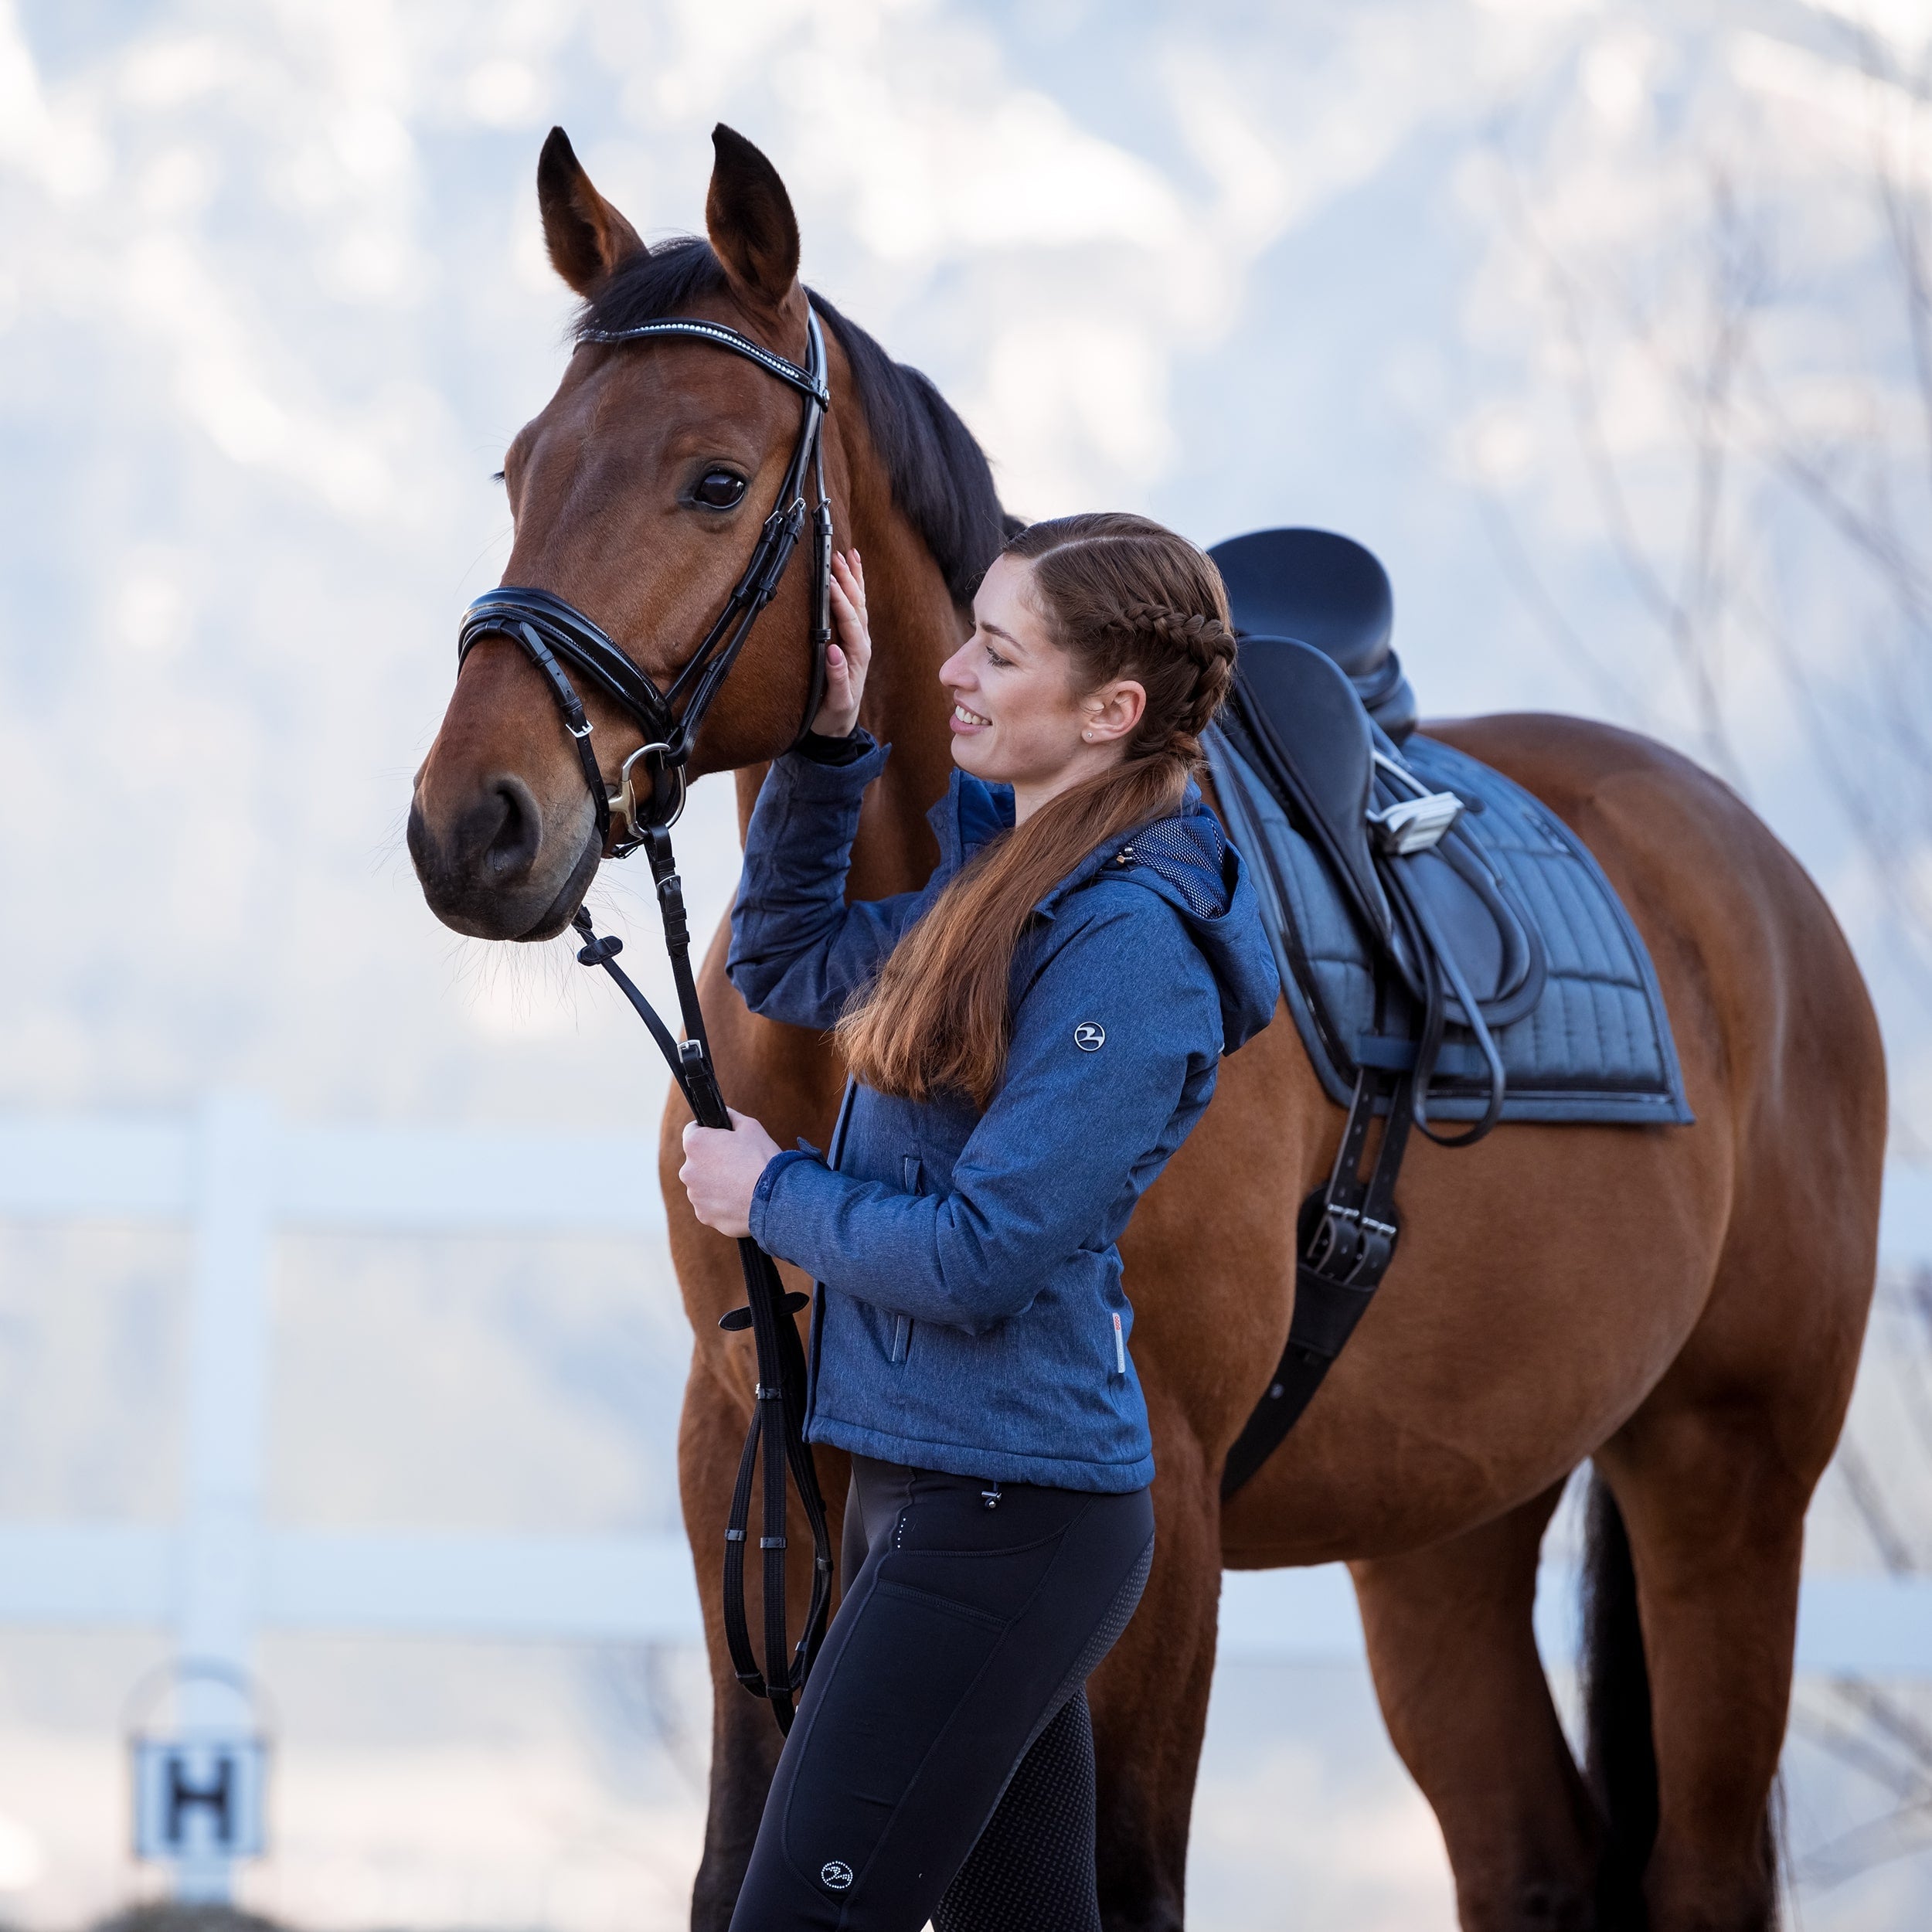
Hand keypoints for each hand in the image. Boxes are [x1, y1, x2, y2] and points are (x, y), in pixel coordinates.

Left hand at [679, 1108, 783, 1239]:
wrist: (776, 1199)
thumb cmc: (763, 1160)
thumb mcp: (751, 1127)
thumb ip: (730, 1117)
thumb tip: (723, 1114)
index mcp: (695, 1144)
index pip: (692, 1131)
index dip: (709, 1132)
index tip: (723, 1139)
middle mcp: (688, 1170)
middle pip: (697, 1161)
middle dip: (712, 1161)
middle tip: (737, 1164)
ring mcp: (694, 1196)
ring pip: (703, 1184)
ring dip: (716, 1183)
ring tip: (741, 1185)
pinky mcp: (703, 1215)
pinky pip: (710, 1205)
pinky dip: (721, 1203)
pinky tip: (740, 1200)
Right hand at [811, 549, 870, 737]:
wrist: (839, 724)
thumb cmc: (833, 713)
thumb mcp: (835, 702)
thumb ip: (836, 679)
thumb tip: (834, 652)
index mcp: (857, 655)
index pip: (850, 621)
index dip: (839, 601)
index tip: (828, 581)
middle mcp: (861, 644)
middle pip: (857, 606)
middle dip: (848, 580)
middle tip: (836, 557)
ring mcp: (858, 640)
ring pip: (859, 603)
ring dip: (854, 578)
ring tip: (847, 554)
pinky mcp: (852, 639)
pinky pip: (856, 608)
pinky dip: (855, 587)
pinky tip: (852, 569)